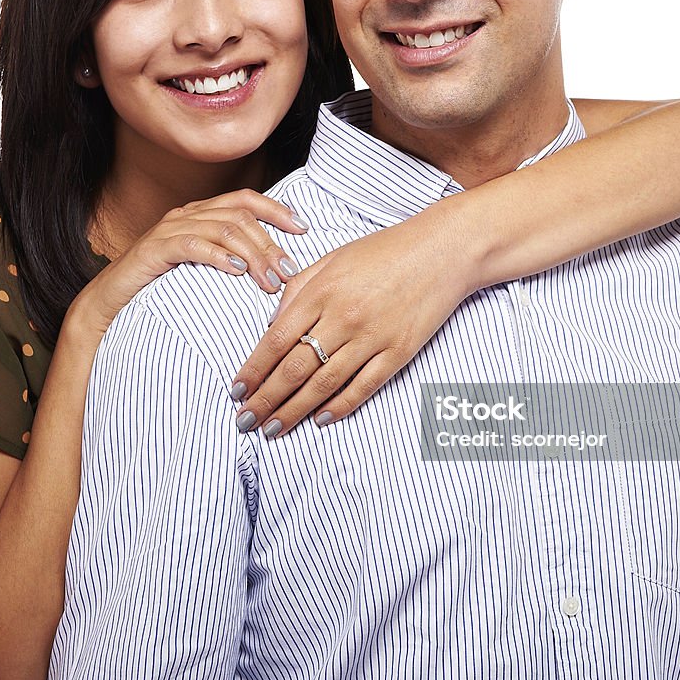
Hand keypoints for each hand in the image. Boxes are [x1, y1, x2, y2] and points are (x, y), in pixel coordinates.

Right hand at [70, 190, 306, 335]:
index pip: (245, 200)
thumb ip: (231, 261)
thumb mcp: (202, 272)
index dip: (277, 210)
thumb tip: (275, 271)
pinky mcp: (154, 248)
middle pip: (240, 217)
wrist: (109, 303)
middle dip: (270, 243)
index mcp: (200, 214)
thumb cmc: (160, 289)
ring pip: (222, 230)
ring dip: (252, 255)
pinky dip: (218, 256)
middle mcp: (187, 214)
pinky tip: (236, 271)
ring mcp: (169, 228)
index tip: (304, 228)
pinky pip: (192, 244)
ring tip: (269, 280)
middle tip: (289, 272)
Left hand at [229, 204, 476, 436]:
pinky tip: (319, 419)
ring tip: (273, 429)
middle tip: (245, 420)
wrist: (442, 250)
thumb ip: (298, 289)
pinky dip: (339, 407)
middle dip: (265, 399)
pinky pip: (363, 387)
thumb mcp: (332, 259)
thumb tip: (270, 324)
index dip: (253, 370)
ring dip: (294, 410)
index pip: (276, 340)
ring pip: (324, 384)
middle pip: (294, 368)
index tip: (237, 391)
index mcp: (321, 291)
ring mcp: (373, 337)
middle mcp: (343, 317)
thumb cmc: (384, 251)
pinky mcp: (399, 352)